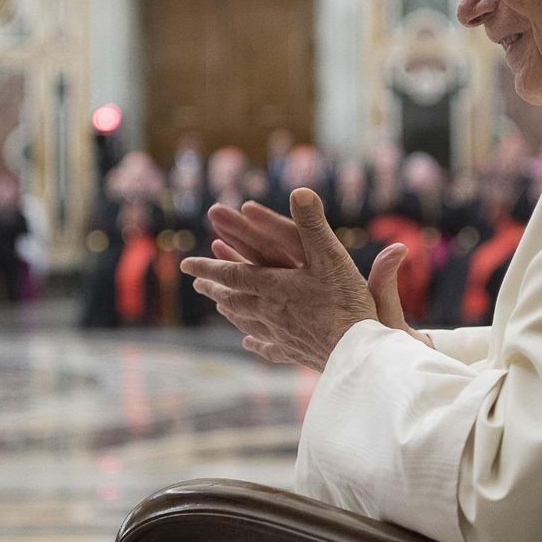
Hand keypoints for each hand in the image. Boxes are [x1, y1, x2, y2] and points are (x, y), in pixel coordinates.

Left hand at [183, 189, 391, 369]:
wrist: (355, 352)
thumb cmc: (345, 302)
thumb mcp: (332, 255)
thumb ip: (313, 223)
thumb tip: (299, 190)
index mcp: (273, 287)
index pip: (232, 274)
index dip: (208, 267)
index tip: (186, 263)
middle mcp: (269, 312)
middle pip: (233, 299)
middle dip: (214, 287)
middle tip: (197, 282)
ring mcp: (280, 335)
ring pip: (246, 321)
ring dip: (229, 310)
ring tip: (220, 306)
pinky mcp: (294, 352)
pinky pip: (268, 346)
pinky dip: (255, 342)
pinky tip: (249, 343)